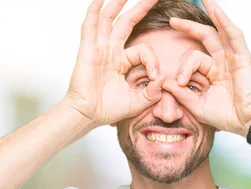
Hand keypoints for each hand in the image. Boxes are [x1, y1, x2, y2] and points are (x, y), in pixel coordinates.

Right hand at [64, 0, 164, 126]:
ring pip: (109, 18)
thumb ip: (153, 92)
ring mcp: (99, 48)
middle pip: (127, 22)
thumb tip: (162, 79)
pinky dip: (94, 11)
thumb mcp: (139, 101)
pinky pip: (91, 26)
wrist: (89, 115)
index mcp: (122, 61)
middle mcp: (110, 50)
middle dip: (140, 8)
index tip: (156, 77)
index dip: (153, 62)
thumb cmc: (109, 109)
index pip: (144, 51)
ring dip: (118, 3)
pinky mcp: (88, 50)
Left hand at [162, 0, 250, 135]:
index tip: (180, 81)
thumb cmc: (226, 116)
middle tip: (171, 21)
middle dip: (188, 27)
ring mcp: (233, 57)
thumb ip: (181, 95)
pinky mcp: (242, 56)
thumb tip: (165, 83)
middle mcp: (224, 62)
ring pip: (220, 30)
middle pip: (205, 37)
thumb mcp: (197, 106)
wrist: (246, 122)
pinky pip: (233, 34)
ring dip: (211, 13)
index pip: (195, 58)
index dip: (184, 66)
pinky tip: (215, 8)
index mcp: (214, 73)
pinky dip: (224, 20)